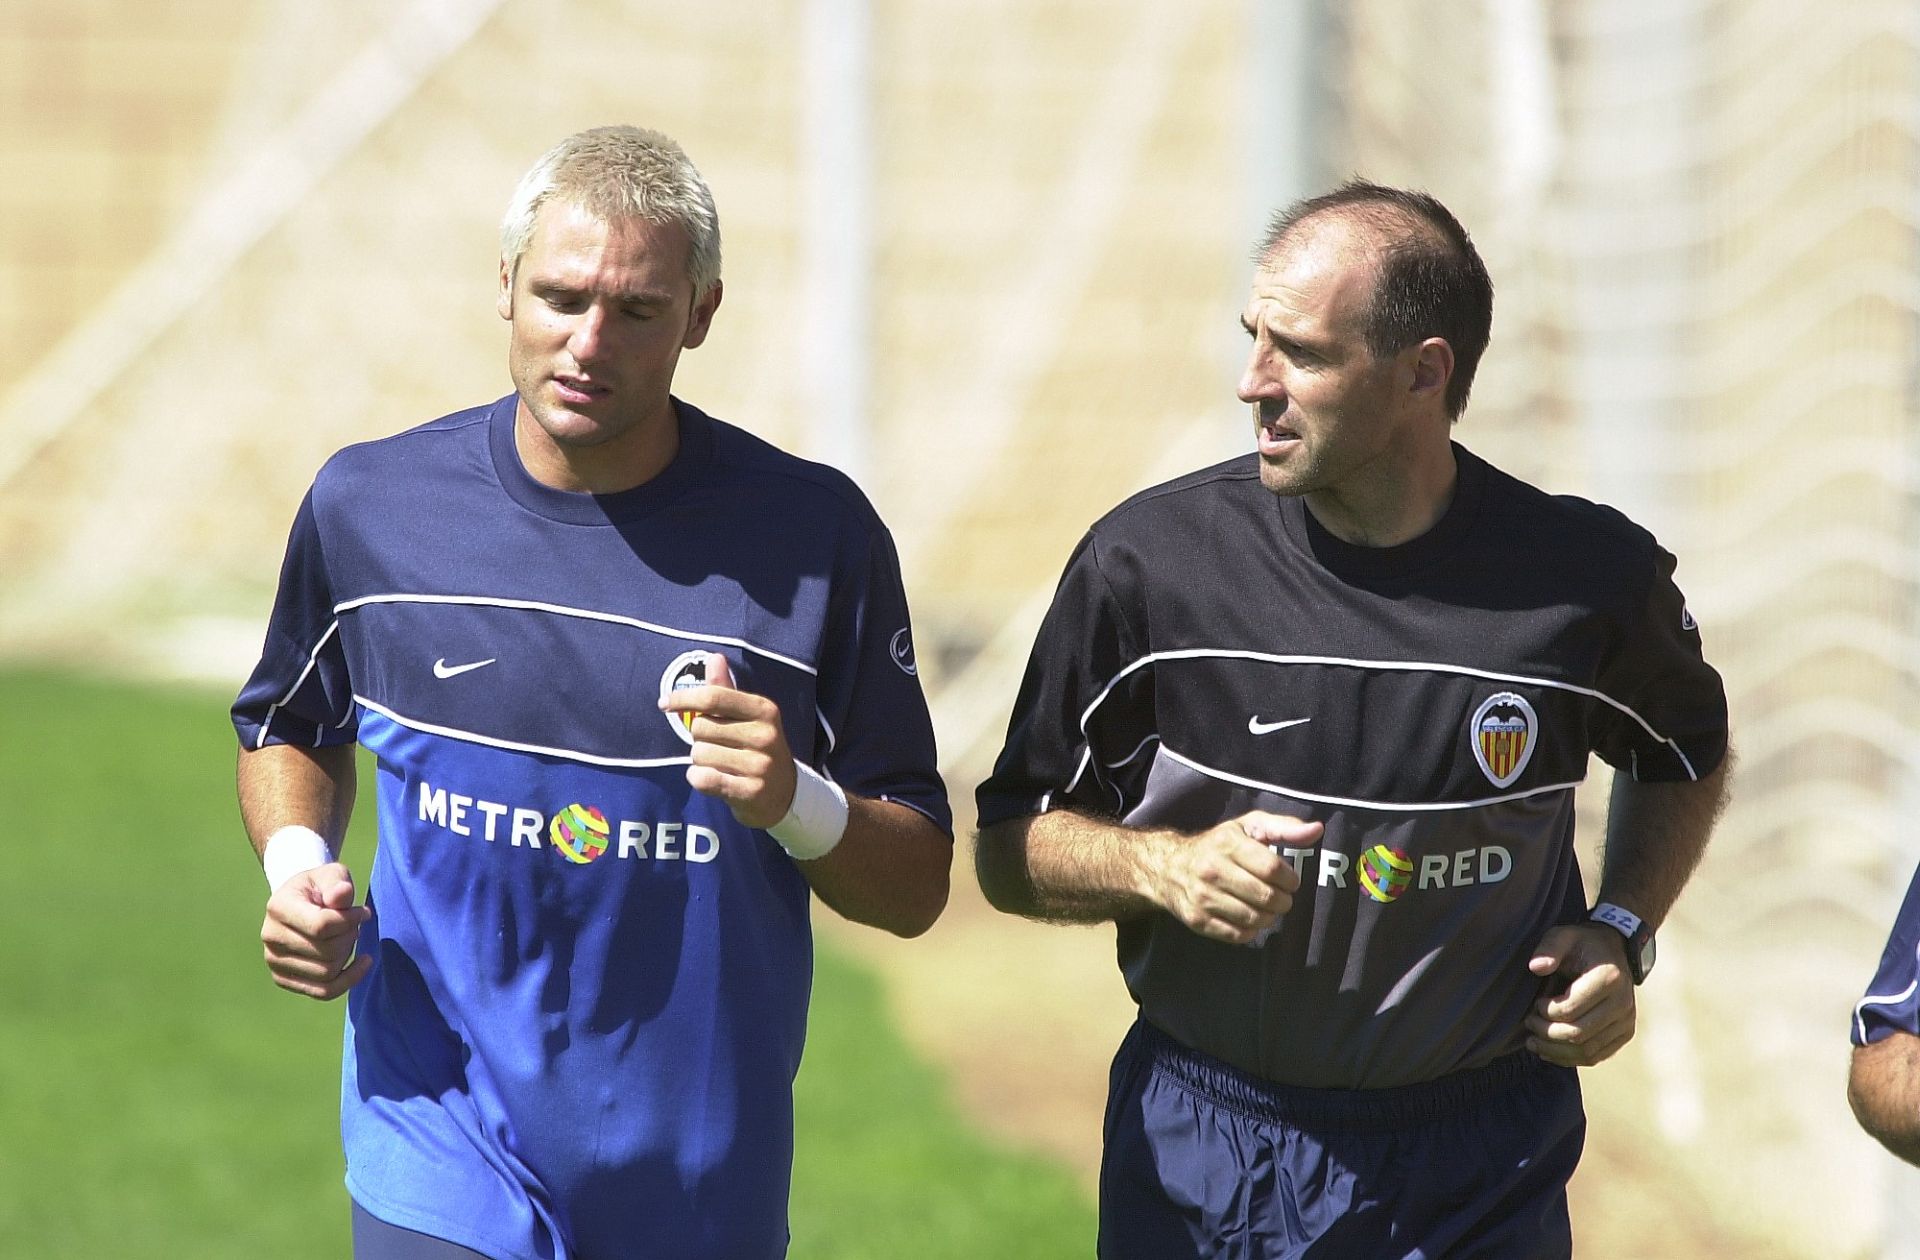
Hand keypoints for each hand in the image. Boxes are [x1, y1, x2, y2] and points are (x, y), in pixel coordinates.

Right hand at [260, 862, 372, 999]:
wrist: (301, 902)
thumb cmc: (321, 887)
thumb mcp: (332, 874)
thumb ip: (338, 882)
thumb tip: (342, 896)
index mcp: (278, 908)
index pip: (322, 925)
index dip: (351, 920)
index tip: (363, 912)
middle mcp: (270, 937)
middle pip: (327, 951)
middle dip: (350, 937)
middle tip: (354, 924)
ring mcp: (274, 961)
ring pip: (327, 973)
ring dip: (348, 955)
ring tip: (347, 936)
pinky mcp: (283, 978)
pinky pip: (322, 991)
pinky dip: (348, 980)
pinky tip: (362, 963)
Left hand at [661, 653, 797, 828]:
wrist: (785, 793)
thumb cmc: (757, 747)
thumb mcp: (748, 716)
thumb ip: (726, 690)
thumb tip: (714, 658)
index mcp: (764, 710)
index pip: (714, 697)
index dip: (684, 698)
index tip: (664, 703)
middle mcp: (764, 735)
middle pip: (700, 728)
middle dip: (700, 739)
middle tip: (719, 747)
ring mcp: (759, 765)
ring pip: (698, 755)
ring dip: (701, 762)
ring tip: (723, 766)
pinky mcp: (751, 791)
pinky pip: (703, 779)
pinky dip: (699, 779)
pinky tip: (715, 780)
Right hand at [1141, 811, 1322, 944]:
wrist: (1169, 868)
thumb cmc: (1219, 845)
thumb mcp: (1249, 827)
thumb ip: (1284, 828)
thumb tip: (1316, 830)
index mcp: (1227, 843)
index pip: (1271, 868)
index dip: (1289, 879)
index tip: (1291, 880)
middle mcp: (1211, 870)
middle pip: (1265, 896)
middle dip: (1283, 900)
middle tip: (1282, 897)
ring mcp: (1203, 898)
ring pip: (1255, 918)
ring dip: (1270, 917)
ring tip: (1268, 907)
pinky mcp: (1198, 920)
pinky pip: (1239, 935)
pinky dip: (1252, 930)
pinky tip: (1250, 917)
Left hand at [1525, 922, 1635, 1065]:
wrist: (1614, 950)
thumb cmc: (1583, 944)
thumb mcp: (1563, 936)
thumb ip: (1549, 948)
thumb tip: (1536, 968)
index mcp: (1609, 978)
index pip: (1570, 1009)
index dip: (1544, 1011)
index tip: (1534, 1003)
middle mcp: (1623, 1003)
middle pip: (1578, 1033)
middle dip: (1546, 1033)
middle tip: (1529, 1024)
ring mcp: (1627, 1021)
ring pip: (1587, 1051)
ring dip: (1555, 1050)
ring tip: (1533, 1041)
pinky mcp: (1625, 1033)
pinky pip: (1596, 1056)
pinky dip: (1570, 1058)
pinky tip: (1549, 1050)